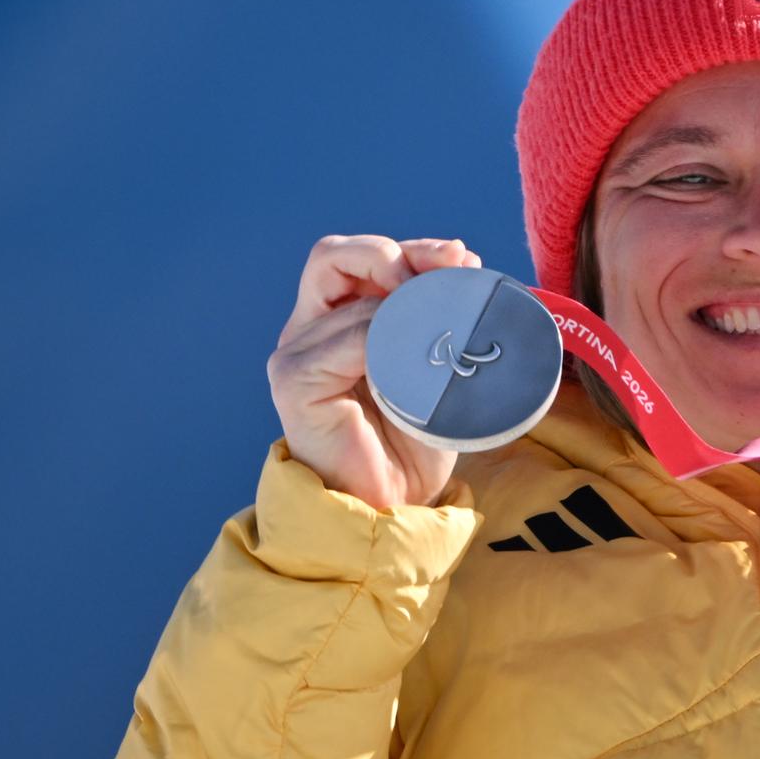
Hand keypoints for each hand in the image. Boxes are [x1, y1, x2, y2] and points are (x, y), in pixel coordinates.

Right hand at [266, 235, 483, 509]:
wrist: (395, 510)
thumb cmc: (416, 443)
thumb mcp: (438, 368)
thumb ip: (442, 319)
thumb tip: (464, 260)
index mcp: (339, 320)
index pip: (363, 258)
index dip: (412, 249)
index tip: (463, 260)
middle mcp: (310, 329)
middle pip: (335, 255)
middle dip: (398, 253)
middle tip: (450, 270)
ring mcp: (297, 353)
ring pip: (347, 290)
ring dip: (407, 297)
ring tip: (449, 320)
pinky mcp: (295, 381)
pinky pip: (346, 337)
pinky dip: (388, 335)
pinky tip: (419, 352)